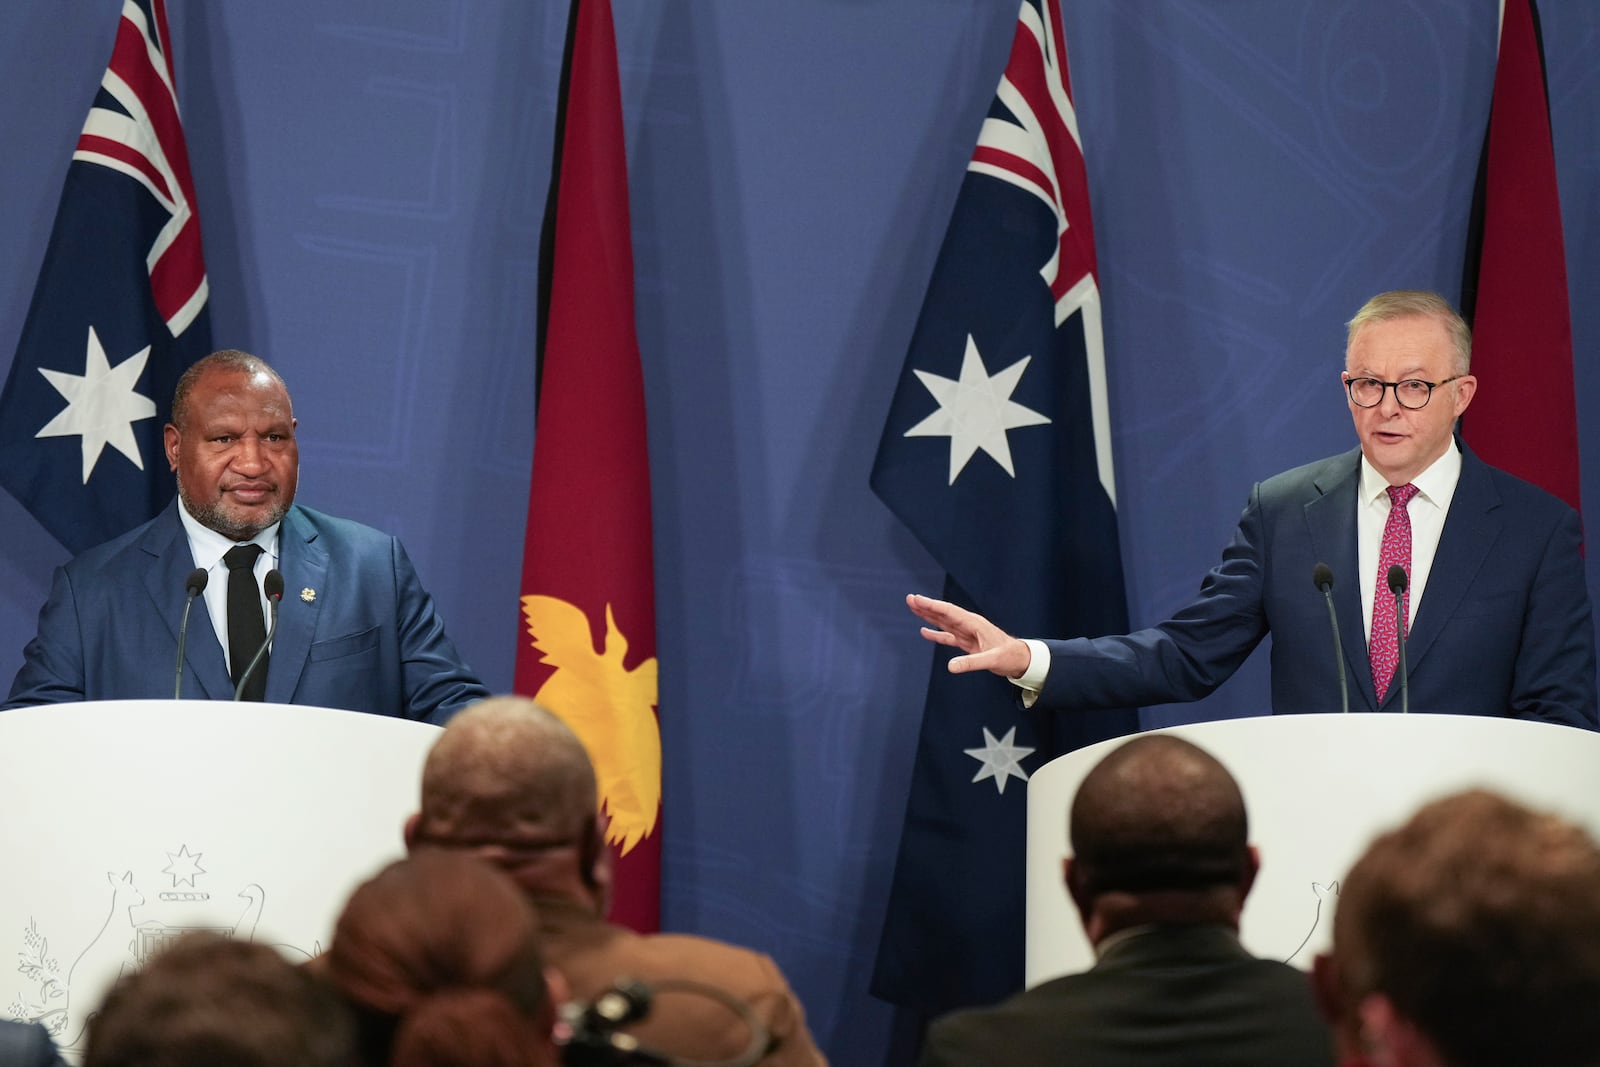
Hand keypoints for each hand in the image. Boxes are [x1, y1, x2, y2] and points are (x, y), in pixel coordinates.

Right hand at [906, 593, 1032, 678]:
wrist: (1020, 659)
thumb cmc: (1009, 657)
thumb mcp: (991, 660)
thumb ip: (971, 663)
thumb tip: (950, 667)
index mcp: (974, 624)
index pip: (949, 612)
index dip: (932, 606)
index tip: (917, 599)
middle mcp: (969, 625)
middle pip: (944, 613)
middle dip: (927, 606)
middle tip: (910, 599)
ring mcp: (967, 633)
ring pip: (944, 622)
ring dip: (929, 615)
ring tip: (913, 607)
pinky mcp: (967, 642)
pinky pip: (947, 636)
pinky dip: (936, 634)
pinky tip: (924, 631)